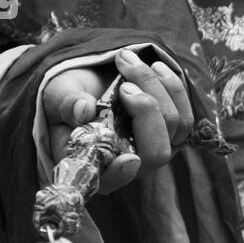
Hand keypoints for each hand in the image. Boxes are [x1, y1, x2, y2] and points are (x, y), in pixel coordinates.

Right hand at [44, 47, 193, 192]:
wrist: (90, 82)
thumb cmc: (68, 96)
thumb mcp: (56, 96)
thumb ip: (66, 104)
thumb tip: (82, 110)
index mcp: (96, 167)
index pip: (113, 180)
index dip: (121, 174)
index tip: (127, 160)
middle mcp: (132, 165)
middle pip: (156, 152)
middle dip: (146, 112)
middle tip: (124, 86)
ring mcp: (156, 148)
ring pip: (175, 126)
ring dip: (156, 88)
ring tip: (128, 62)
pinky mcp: (173, 131)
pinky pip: (187, 114)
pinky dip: (173, 87)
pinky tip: (155, 67)